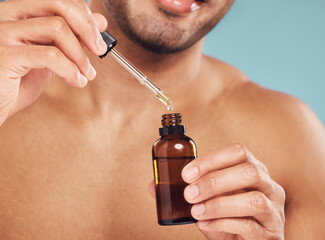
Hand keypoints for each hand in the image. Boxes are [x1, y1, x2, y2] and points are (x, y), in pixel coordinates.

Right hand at [0, 0, 107, 125]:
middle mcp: (7, 15)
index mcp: (18, 12)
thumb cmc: (16, 82)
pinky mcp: (5, 55)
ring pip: (57, 28)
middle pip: (58, 4)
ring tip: (86, 74)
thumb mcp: (49, 56)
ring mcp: (3, 33)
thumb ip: (71, 38)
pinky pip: (49, 55)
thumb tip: (100, 21)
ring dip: (80, 55)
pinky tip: (76, 81)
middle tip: (99, 50)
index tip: (98, 39)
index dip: (84, 16)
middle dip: (87, 28)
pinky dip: (70, 69)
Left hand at [181, 144, 285, 239]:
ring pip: (254, 200)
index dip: (212, 159)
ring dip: (219, 205)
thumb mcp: (216, 198)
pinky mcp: (271, 235)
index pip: (239, 153)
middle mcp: (270, 188)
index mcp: (256, 171)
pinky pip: (250, 226)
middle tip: (190, 194)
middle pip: (249, 172)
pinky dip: (223, 223)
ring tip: (196, 211)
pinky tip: (206, 224)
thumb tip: (185, 183)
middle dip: (214, 182)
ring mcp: (274, 212)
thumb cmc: (229, 219)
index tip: (187, 174)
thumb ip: (205, 188)